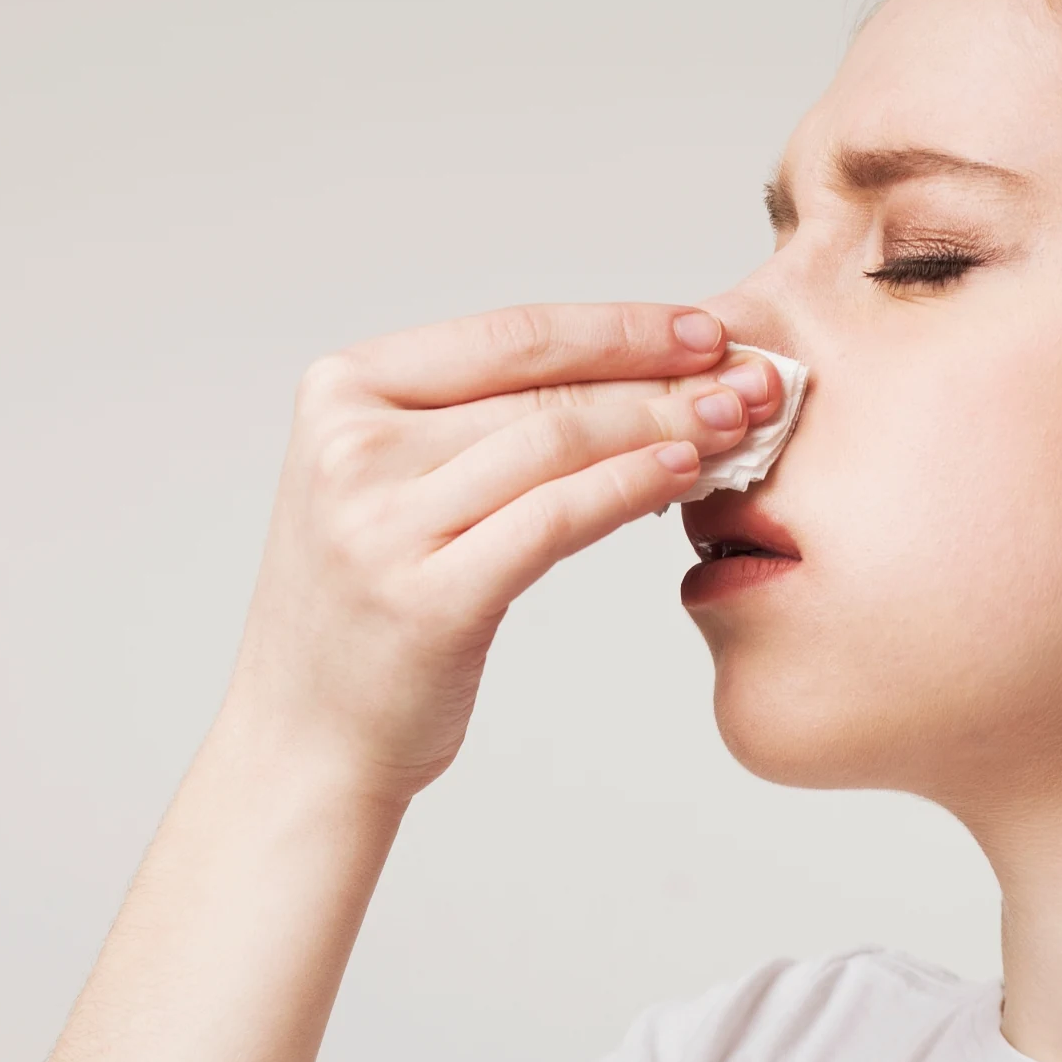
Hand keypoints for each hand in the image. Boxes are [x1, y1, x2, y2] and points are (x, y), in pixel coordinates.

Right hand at [222, 303, 780, 800]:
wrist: (307, 734)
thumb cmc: (372, 602)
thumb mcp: (398, 482)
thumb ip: (479, 422)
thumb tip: (634, 374)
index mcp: (344, 389)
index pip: (511, 335)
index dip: (621, 328)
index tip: (704, 331)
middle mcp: (353, 445)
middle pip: (546, 388)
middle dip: (664, 377)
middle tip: (753, 377)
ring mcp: (382, 522)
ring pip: (558, 444)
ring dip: (664, 427)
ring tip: (737, 424)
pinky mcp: (427, 596)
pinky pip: (556, 519)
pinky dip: (630, 487)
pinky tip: (684, 476)